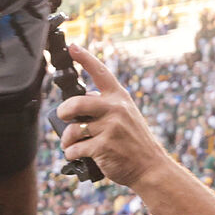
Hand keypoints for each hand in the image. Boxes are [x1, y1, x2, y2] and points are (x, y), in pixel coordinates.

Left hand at [55, 45, 174, 187]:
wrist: (150, 167)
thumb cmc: (131, 143)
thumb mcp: (125, 117)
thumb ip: (104, 107)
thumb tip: (76, 107)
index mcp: (119, 98)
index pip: (101, 72)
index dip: (85, 58)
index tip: (72, 47)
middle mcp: (115, 109)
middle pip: (75, 103)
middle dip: (64, 112)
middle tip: (65, 118)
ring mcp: (110, 127)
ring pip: (72, 129)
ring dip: (67, 140)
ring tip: (72, 144)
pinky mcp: (103, 146)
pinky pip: (74, 149)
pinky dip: (71, 154)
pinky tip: (79, 156)